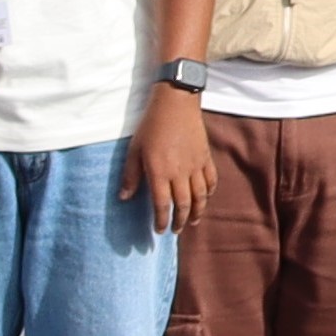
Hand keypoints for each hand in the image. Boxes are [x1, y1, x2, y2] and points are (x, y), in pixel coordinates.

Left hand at [126, 90, 214, 231]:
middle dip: (180, 221)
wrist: (176, 104)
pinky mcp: (205, 157)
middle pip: (183, 205)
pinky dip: (209, 192)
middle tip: (176, 230)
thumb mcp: (134, 150)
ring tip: (194, 221)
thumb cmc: (151, 126)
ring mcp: (195, 165)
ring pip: (200, 196)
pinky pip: (211, 180)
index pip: (162, 205)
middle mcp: (180, 173)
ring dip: (198, 212)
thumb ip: (131, 175)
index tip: (159, 230)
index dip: (161, 220)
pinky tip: (205, 197)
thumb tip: (124, 197)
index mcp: (160, 172)